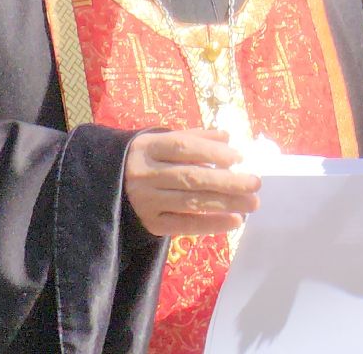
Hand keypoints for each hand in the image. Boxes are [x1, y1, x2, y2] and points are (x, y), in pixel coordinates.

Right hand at [122, 128, 260, 238]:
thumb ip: (195, 137)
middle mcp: (145, 173)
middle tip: (255, 184)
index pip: (184, 147)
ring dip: (225, 203)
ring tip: (251, 203)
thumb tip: (227, 137)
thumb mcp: (162, 140)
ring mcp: (146, 200)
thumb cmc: (146, 158)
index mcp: (149, 147)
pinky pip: (183, 226)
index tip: (239, 157)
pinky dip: (211, 224)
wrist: (106, 183)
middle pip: (191, 177)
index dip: (212, 151)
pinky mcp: (150, 223)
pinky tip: (234, 221)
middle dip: (227, 181)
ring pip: (191, 202)